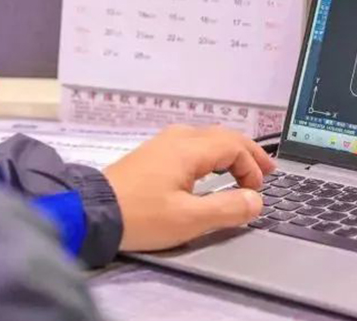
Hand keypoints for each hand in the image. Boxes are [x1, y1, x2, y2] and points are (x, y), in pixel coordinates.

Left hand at [103, 125, 276, 251]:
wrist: (90, 212)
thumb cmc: (141, 216)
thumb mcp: (189, 219)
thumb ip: (227, 209)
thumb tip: (255, 200)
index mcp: (189, 149)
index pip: (234, 145)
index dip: (252, 166)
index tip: (257, 190)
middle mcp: (177, 139)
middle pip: (222, 136)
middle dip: (247, 153)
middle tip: (266, 170)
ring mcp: (161, 144)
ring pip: (206, 139)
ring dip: (229, 152)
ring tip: (242, 169)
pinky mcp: (150, 156)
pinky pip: (191, 145)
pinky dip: (210, 155)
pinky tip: (210, 170)